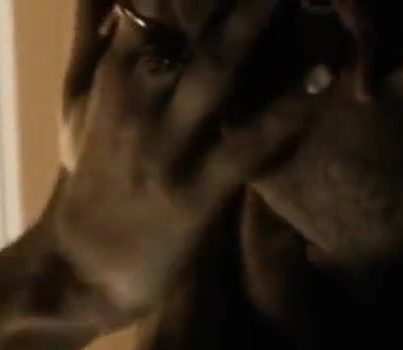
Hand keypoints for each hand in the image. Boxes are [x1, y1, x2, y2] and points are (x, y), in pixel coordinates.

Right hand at [47, 0, 316, 331]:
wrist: (78, 270)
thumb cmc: (91, 178)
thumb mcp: (77, 99)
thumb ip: (90, 32)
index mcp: (111, 68)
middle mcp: (135, 95)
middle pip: (182, 16)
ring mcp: (164, 145)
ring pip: (214, 67)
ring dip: (257, 20)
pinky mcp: (193, 194)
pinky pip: (247, 145)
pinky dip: (288, 109)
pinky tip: (324, 76)